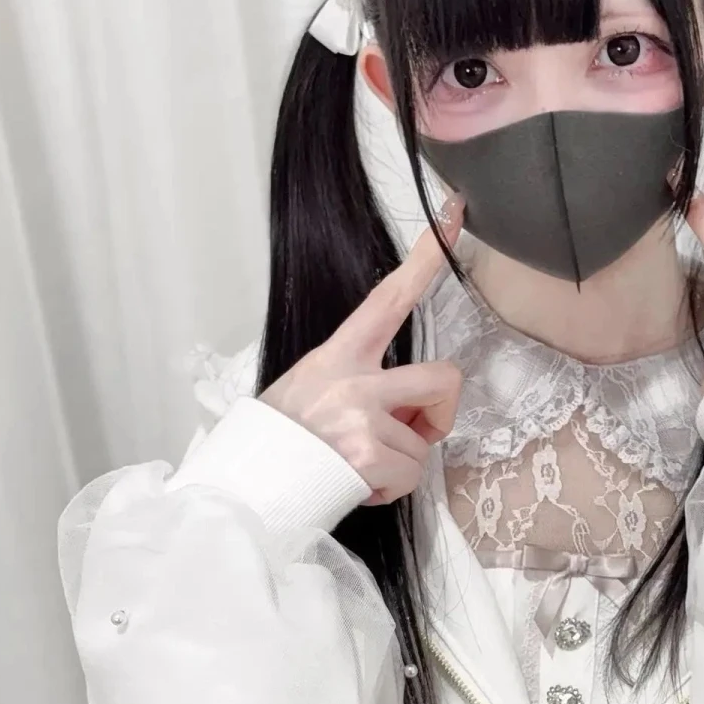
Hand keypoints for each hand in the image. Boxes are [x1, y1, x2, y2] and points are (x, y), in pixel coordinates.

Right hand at [263, 199, 465, 506]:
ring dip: (403, 465)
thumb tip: (408, 411)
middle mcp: (354, 378)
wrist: (249, 485)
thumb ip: (361, 384)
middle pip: (444, 379)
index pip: (391, 296)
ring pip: (425, 443)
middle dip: (441, 415)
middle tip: (412, 435)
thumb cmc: (283, 441)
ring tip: (360, 468)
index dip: (427, 256)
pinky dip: (391, 490)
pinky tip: (357, 486)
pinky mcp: (368, 454)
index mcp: (339, 353)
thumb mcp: (311, 389)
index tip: (455, 213)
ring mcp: (362, 415)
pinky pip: (411, 475)